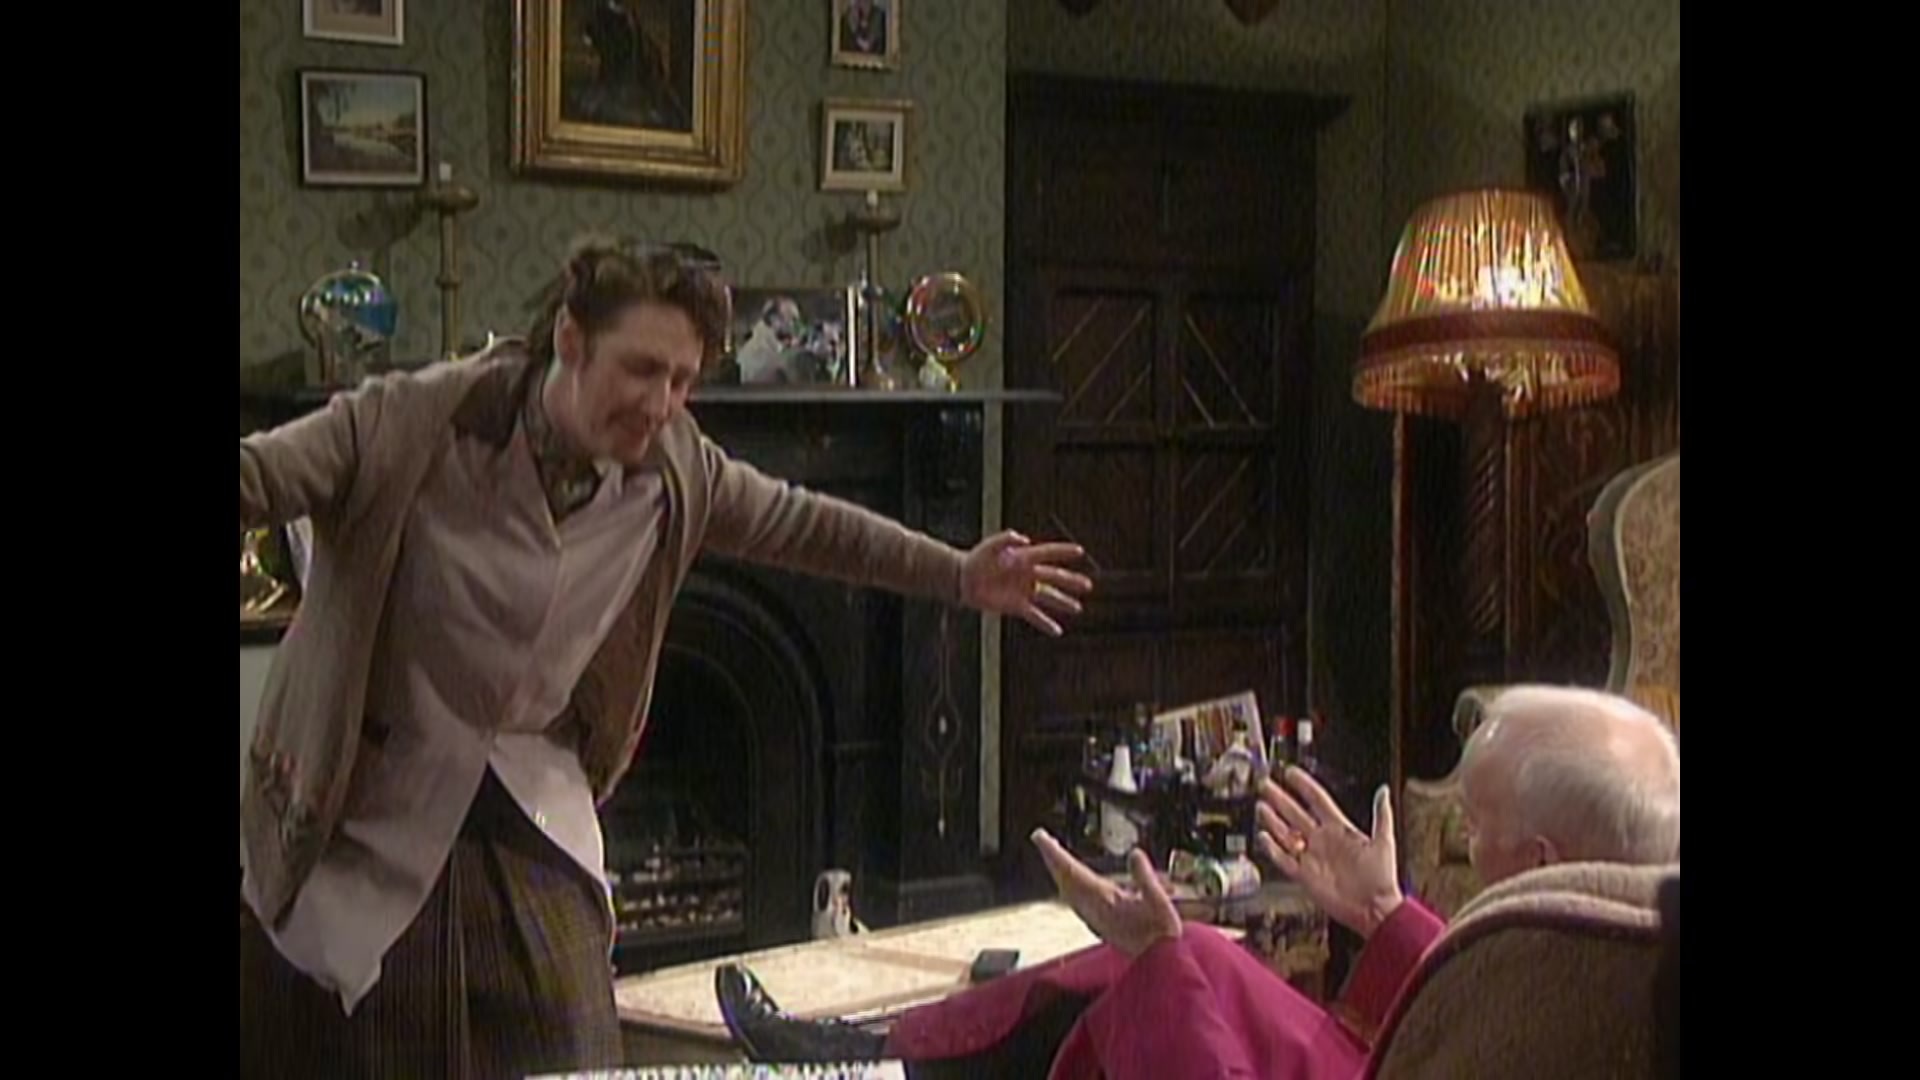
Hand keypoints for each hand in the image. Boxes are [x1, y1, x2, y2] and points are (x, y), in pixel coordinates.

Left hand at [960, 531, 1092, 636]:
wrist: (963, 579)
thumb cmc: (977, 558)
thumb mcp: (990, 544)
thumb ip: (1006, 539)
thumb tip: (1024, 539)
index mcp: (1024, 557)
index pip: (1048, 553)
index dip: (1063, 552)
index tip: (1079, 551)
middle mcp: (1028, 574)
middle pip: (1054, 577)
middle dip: (1071, 581)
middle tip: (1088, 585)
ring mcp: (1023, 591)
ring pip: (1048, 597)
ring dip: (1063, 602)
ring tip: (1078, 608)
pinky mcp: (1016, 606)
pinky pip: (1034, 616)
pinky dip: (1045, 623)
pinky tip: (1057, 631)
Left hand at [1030, 829, 1181, 957]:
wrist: (1160, 967)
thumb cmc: (1161, 936)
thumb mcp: (1159, 903)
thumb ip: (1145, 878)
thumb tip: (1134, 853)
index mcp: (1104, 902)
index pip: (1073, 872)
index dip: (1055, 854)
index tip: (1040, 836)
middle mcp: (1094, 911)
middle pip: (1065, 880)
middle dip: (1054, 859)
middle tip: (1041, 838)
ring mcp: (1095, 919)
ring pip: (1069, 891)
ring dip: (1061, 872)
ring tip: (1054, 856)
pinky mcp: (1100, 925)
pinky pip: (1077, 901)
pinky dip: (1070, 886)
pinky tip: (1071, 884)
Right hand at [1256, 769, 1404, 937]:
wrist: (1375, 909)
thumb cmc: (1381, 878)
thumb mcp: (1384, 842)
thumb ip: (1382, 815)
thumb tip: (1383, 791)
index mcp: (1340, 830)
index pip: (1317, 801)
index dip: (1304, 786)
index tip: (1291, 772)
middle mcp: (1323, 841)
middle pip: (1296, 814)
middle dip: (1280, 799)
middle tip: (1267, 785)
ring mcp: (1312, 857)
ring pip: (1286, 834)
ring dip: (1273, 820)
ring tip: (1262, 806)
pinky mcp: (1304, 875)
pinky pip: (1284, 859)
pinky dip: (1273, 849)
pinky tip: (1264, 837)